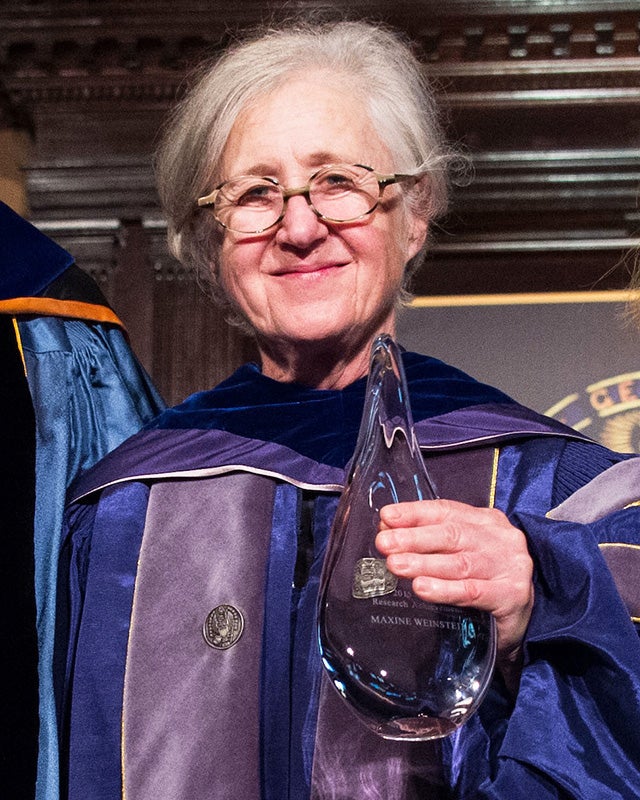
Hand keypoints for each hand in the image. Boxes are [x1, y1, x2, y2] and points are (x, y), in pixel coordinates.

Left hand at [375, 498, 533, 687]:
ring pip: (460, 562)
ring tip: (396, 565)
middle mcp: (501, 539)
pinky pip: (473, 591)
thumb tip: (388, 532)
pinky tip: (423, 589)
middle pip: (452, 534)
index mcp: (486, 521)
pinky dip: (445, 589)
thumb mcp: (461, 554)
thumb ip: (431, 542)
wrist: (525, 621)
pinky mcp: (513, 595)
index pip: (446, 511)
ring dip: (424, 563)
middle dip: (414, 538)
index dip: (415, 513)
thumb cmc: (486, 582)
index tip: (387, 517)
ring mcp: (510, 566)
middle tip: (384, 544)